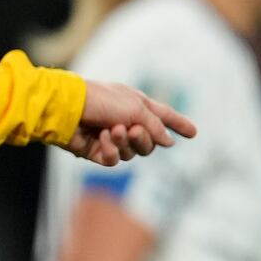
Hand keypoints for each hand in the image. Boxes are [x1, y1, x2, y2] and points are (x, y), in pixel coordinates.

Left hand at [61, 81, 197, 166]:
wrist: (66, 109)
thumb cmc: (101, 100)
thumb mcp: (135, 108)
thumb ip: (155, 126)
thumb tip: (169, 142)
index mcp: (138, 106)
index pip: (165, 117)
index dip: (179, 124)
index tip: (194, 133)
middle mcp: (127, 122)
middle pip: (149, 142)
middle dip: (143, 138)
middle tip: (131, 130)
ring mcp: (112, 137)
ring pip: (132, 153)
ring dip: (123, 143)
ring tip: (110, 131)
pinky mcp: (97, 151)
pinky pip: (113, 160)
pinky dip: (109, 151)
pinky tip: (101, 141)